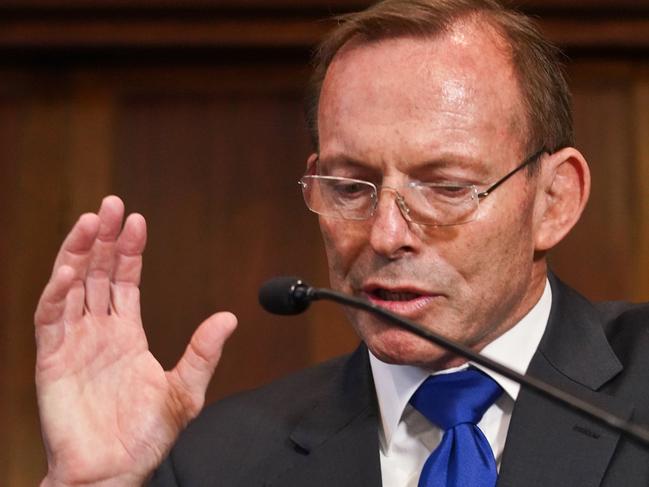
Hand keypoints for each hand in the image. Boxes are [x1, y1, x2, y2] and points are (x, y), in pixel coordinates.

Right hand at [34, 196, 236, 485]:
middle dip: (103, 239)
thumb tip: (229, 316)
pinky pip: (50, 319)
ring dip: (78, 254)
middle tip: (111, 205)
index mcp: (127, 334)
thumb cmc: (145, 436)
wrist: (114, 471)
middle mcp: (99, 332)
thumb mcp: (185, 389)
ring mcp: (74, 343)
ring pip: (72, 287)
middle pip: (98, 274)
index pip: (125, 281)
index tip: (137, 221)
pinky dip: (56, 293)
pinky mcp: (51, 360)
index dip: (130, 251)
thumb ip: (203, 352)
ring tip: (89, 222)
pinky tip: (68, 269)